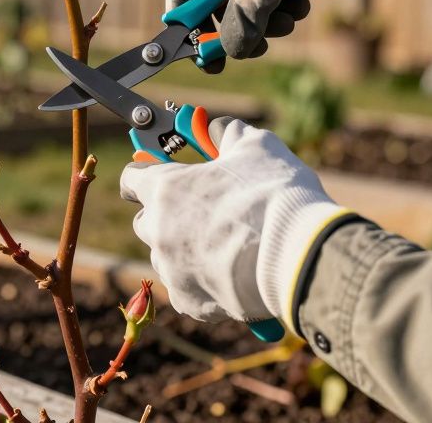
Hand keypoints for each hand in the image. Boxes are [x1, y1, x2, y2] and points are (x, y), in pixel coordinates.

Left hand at [119, 118, 352, 327]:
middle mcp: (159, 230)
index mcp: (166, 189)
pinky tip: (230, 273)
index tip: (159, 175)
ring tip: (223, 246)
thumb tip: (217, 130)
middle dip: (166, 216)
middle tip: (201, 212)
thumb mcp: (255, 147)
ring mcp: (171, 269)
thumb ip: (227, 135)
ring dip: (183, 250)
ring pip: (165, 257)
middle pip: (146, 221)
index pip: (132, 179)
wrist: (299, 257)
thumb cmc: (274, 195)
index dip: (146, 174)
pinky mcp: (189, 302)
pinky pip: (186, 289)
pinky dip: (202, 282)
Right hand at [165, 0, 392, 60]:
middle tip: (261, 46)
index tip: (207, 57)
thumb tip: (233, 49)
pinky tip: (304, 2)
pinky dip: (285, 5)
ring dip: (270, 19)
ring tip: (294, 17)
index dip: (190, 28)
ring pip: (248, 3)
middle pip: (218, 4)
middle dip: (243, 26)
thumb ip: (247, 14)